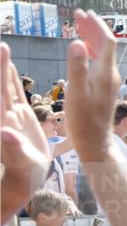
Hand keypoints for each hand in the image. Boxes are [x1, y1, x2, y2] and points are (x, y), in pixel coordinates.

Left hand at [1, 42, 50, 220]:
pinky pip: (14, 93)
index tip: (1, 57)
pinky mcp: (19, 117)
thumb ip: (13, 148)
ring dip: (3, 68)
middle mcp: (4, 115)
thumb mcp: (21, 163)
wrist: (26, 180)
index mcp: (3, 122)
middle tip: (2, 45)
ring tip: (3, 47)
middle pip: (0, 87)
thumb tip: (4, 132)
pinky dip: (12, 79)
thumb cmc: (23, 176)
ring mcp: (10, 114)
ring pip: (5, 86)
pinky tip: (9, 66)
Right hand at [64, 10, 118, 162]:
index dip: (96, 25)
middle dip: (93, 28)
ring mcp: (109, 82)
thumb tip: (76, 42)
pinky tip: (82, 49)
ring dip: (91, 38)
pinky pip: (100, 63)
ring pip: (103, 53)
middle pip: (106, 45)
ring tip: (78, 26)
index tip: (83, 14)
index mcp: (105, 73)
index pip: (107, 41)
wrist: (94, 142)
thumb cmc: (83, 120)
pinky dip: (90, 51)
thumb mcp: (76, 92)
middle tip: (78, 15)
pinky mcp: (105, 89)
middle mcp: (110, 75)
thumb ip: (76, 66)